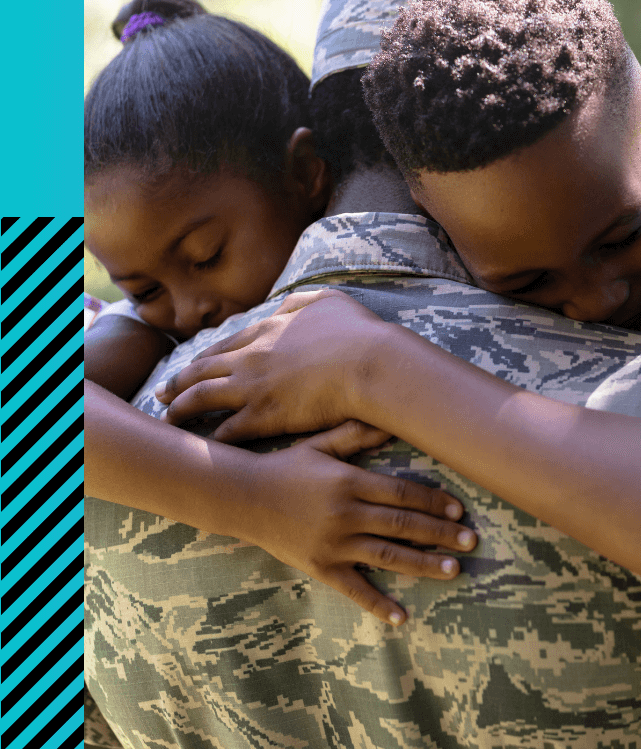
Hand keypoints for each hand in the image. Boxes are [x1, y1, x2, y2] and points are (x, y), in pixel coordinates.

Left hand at [156, 289, 389, 441]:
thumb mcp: (329, 301)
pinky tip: (201, 447)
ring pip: (201, 399)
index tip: (190, 367)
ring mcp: (253, 387)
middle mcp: (251, 357)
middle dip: (177, 383)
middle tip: (160, 394)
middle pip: (201, 371)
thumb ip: (301, 302)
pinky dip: (210, 439)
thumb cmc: (358, 332)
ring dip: (180, 410)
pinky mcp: (264, 416)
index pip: (223, 346)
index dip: (203, 358)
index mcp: (267, 330)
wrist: (370, 363)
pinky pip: (225, 430)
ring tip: (167, 421)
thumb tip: (285, 304)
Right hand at [243, 419, 476, 623]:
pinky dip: (378, 603)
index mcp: (349, 482)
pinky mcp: (319, 566)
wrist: (239, 497)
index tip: (460, 509)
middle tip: (472, 541)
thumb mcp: (319, 444)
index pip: (401, 494)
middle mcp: (345, 514)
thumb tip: (390, 420)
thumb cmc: (284, 467)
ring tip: (454, 570)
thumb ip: (356, 435)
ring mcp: (332, 543)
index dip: (433, 502)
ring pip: (387, 556)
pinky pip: (353, 589)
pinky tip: (402, 618)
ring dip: (423, 564)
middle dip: (441, 534)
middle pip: (402, 525)